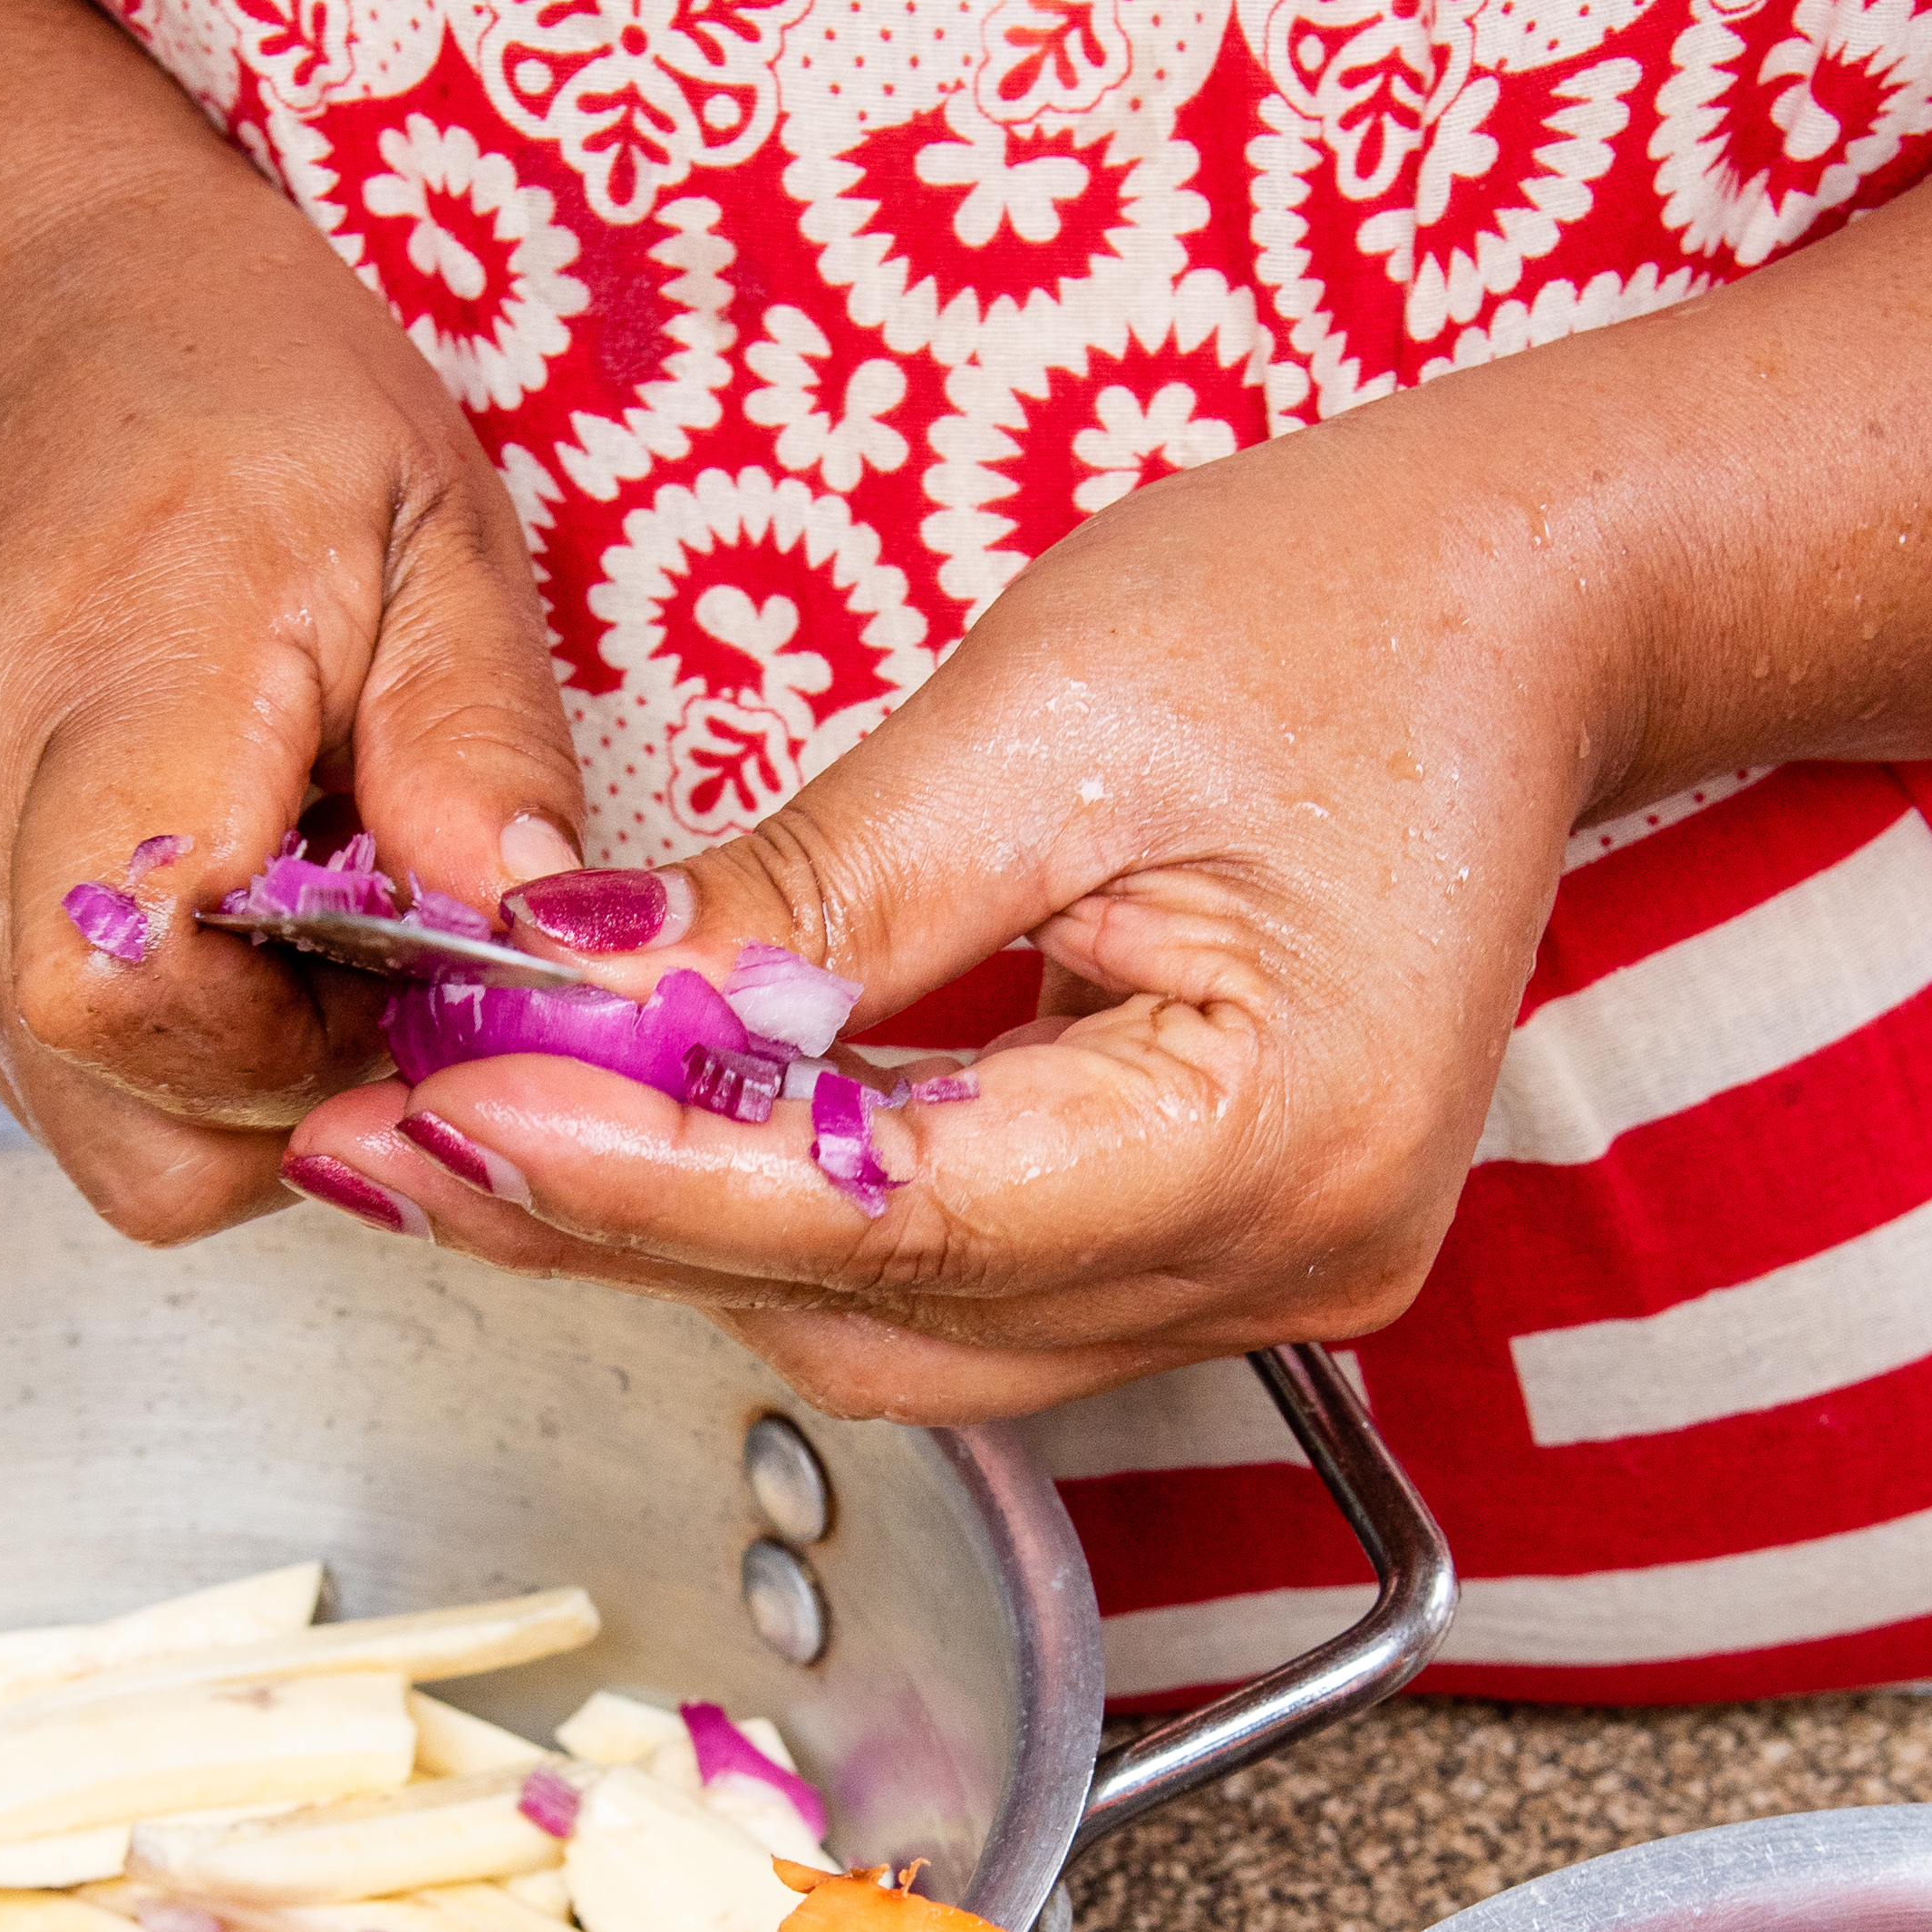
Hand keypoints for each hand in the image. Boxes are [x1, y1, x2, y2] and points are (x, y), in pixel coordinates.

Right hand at [0, 160, 585, 1241]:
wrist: (35, 312)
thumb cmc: (250, 393)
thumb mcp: (431, 524)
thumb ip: (479, 740)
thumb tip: (540, 934)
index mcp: (107, 681)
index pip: (133, 995)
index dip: (297, 1042)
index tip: (407, 960)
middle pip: (112, 1105)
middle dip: (289, 1092)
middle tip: (387, 962)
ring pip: (79, 1116)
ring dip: (228, 1083)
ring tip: (312, 930)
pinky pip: (42, 1063)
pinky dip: (160, 1048)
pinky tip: (228, 922)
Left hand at [279, 365, 1658, 1415]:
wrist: (1532, 604)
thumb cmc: (1331, 610)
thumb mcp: (1040, 718)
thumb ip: (809, 898)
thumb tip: (567, 996)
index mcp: (1274, 1137)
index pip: (883, 1212)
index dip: (639, 1174)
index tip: (446, 1109)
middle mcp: (1287, 1261)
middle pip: (876, 1311)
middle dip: (627, 1224)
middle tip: (399, 1129)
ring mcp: (1266, 1279)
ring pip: (902, 1326)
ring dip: (695, 1235)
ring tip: (489, 1119)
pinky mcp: (1220, 1247)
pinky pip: (963, 1282)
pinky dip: (803, 1215)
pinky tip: (661, 1126)